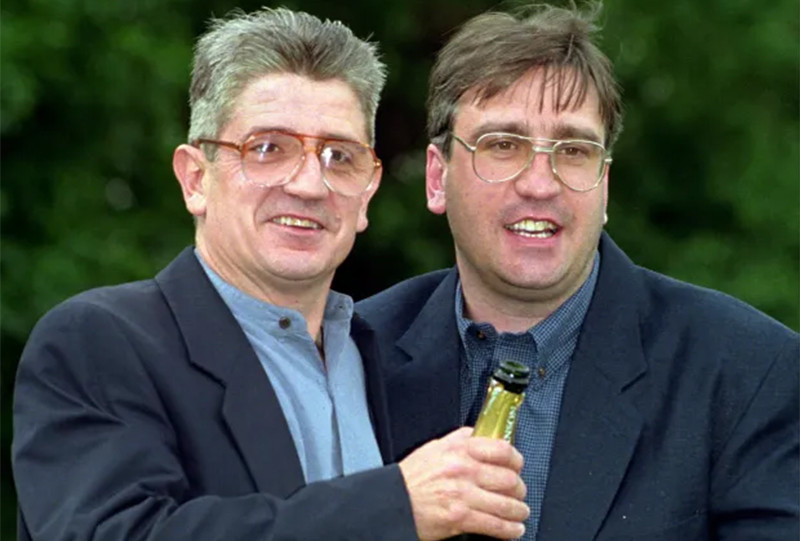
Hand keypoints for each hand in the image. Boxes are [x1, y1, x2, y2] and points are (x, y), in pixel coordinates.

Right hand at [398, 427, 528, 540]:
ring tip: (520, 512)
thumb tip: (483, 434)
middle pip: (509, 479)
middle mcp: (464, 471)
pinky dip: (510, 529)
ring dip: (519, 511)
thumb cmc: (413, 476)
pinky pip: (495, 525)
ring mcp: (463, 495)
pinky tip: (514, 528)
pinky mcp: (460, 518)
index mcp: (459, 450)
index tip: (518, 466)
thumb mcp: (435, 447)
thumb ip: (461, 439)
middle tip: (519, 492)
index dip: (517, 460)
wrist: (394, 501)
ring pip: (506, 504)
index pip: (502, 450)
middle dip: (520, 489)